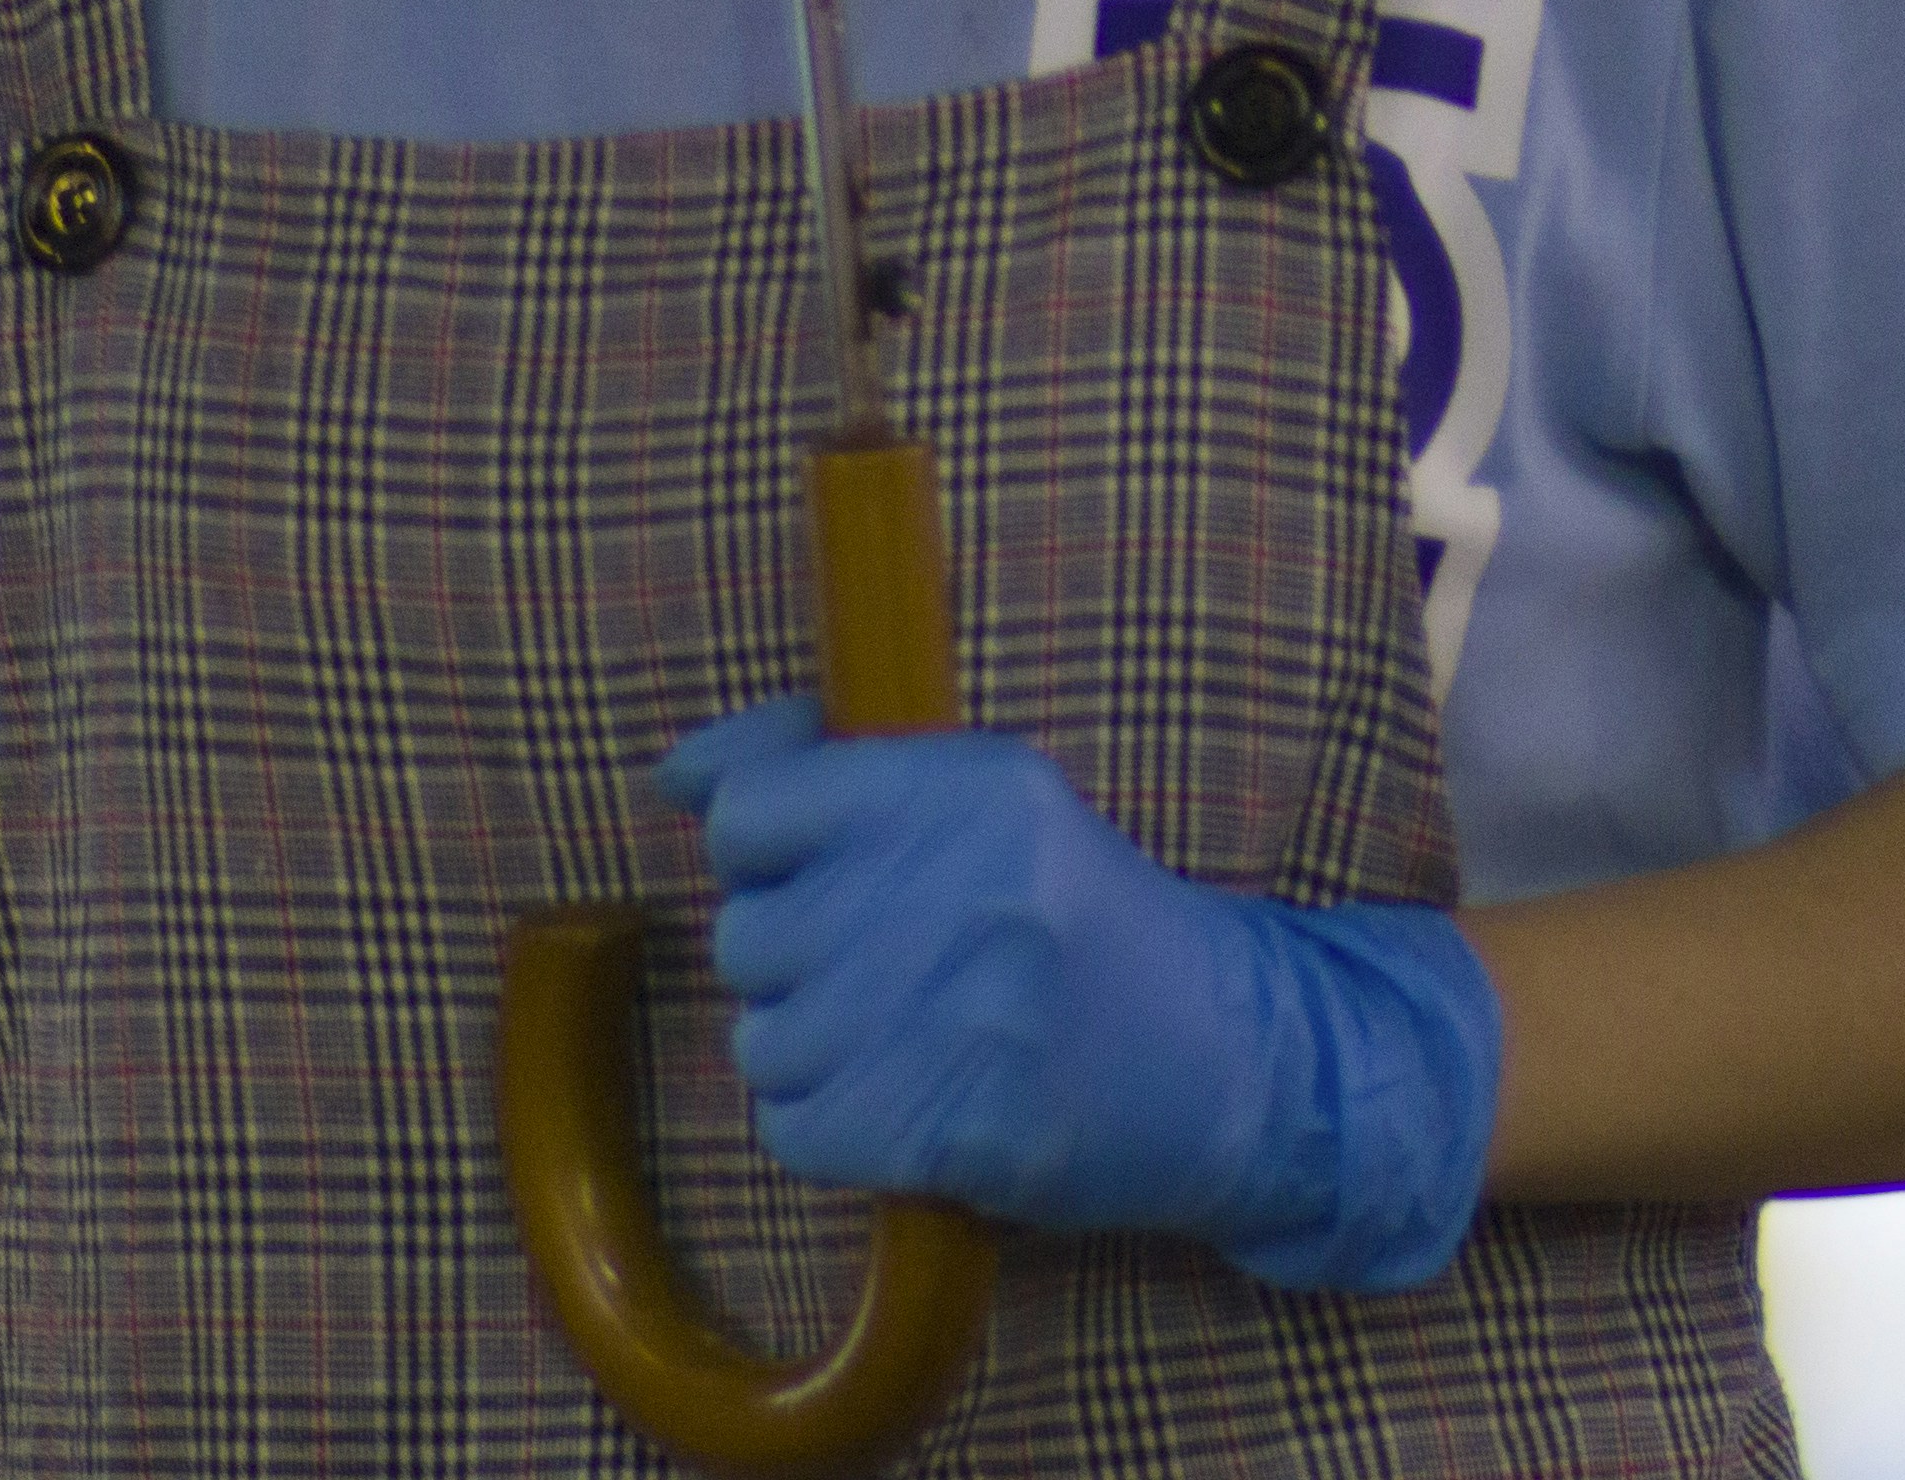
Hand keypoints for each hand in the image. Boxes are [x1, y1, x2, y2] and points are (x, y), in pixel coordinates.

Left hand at [652, 703, 1498, 1295]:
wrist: (1231, 1060)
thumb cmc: (1086, 921)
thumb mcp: (990, 801)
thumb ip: (830, 775)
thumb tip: (674, 774)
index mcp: (974, 784)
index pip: (749, 816)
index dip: (770, 853)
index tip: (827, 873)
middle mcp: (961, 886)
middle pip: (747, 936)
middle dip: (799, 960)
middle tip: (898, 969)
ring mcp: (956, 1014)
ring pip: (762, 1038)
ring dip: (816, 1050)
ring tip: (914, 1037)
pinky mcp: (950, 1127)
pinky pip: (792, 1129)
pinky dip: (836, 1128)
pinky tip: (914, 1099)